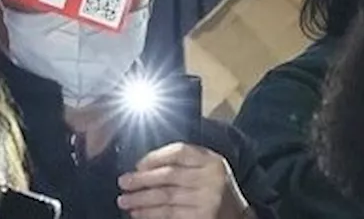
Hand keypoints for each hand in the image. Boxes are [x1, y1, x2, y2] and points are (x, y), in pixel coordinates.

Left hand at [119, 144, 250, 218]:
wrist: (239, 218)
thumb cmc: (217, 189)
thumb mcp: (209, 168)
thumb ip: (187, 162)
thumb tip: (145, 165)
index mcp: (212, 160)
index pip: (179, 152)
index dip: (155, 157)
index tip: (137, 164)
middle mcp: (210, 179)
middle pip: (169, 175)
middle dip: (142, 179)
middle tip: (123, 182)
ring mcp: (207, 201)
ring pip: (166, 198)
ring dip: (142, 200)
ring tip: (125, 201)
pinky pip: (170, 216)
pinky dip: (151, 215)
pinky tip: (139, 214)